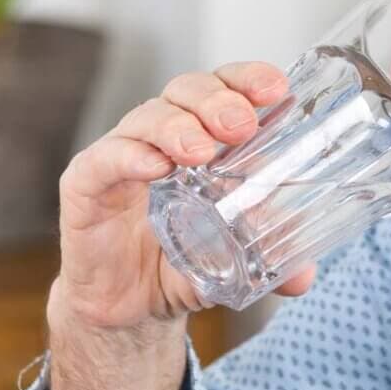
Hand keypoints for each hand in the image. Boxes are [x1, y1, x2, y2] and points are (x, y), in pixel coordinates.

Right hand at [54, 61, 316, 330]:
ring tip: (201, 151)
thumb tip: (304, 276)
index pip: (224, 87)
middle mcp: (162, 134)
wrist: (130, 310)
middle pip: (186, 91)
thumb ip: (270, 261)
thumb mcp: (234, 260)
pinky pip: (104, 159)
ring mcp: (122, 154)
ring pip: (147, 117)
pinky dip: (129, 157)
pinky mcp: (85, 183)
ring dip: (177, 127)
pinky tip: (154, 167)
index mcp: (204, 135)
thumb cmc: (182, 263)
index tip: (275, 90)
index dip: (247, 79)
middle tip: (241, 125)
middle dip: (216, 99)